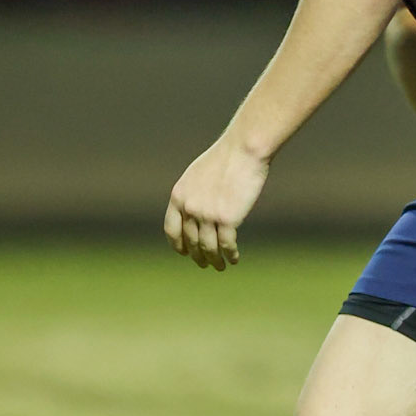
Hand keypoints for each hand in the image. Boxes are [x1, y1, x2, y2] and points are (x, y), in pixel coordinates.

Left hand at [164, 132, 269, 267]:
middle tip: (206, 264)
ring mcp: (207, 215)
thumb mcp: (198, 175)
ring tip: (222, 266)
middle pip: (191, 242)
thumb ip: (193, 194)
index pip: (172, 230)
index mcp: (178, 196)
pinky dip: (230, 255)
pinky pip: (227, 245)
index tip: (185, 253)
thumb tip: (194, 214)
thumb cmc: (226, 158)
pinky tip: (234, 258)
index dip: (178, 245)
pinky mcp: (227, 219)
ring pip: (208, 248)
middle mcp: (189, 208)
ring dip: (215, 261)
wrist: (243, 149)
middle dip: (198, 257)